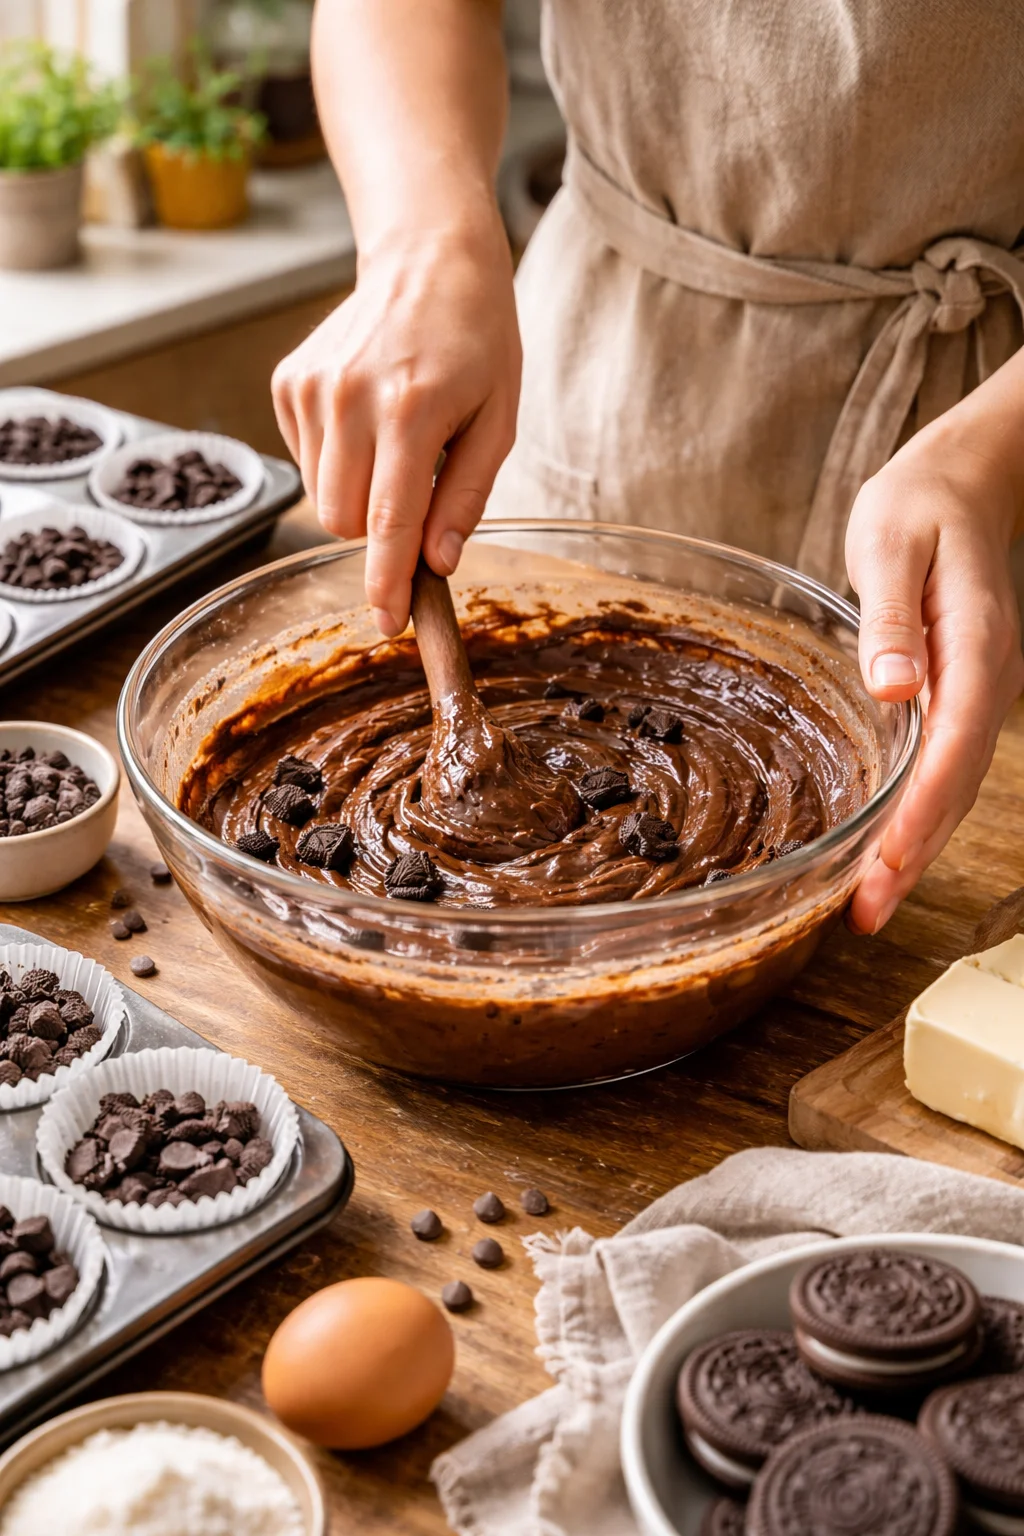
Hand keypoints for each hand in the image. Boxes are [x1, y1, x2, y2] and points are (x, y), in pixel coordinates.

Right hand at [272, 214, 520, 634]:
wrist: (427, 258)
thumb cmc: (475, 341)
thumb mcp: (498, 421)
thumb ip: (466, 497)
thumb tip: (437, 564)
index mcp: (409, 411)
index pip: (387, 522)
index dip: (386, 582)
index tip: (388, 623)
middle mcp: (349, 398)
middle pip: (345, 522)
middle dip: (378, 533)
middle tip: (418, 496)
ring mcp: (310, 388)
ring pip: (322, 498)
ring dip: (359, 494)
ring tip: (397, 441)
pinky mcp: (288, 383)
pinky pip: (307, 463)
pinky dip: (338, 461)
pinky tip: (368, 420)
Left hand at [845, 422, 1023, 934]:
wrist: (963, 481)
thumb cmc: (920, 505)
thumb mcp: (893, 543)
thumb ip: (893, 617)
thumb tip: (894, 685)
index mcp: (974, 648)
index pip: (953, 748)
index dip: (920, 813)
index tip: (885, 865)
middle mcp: (986, 682)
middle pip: (957, 786)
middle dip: (914, 854)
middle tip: (866, 915)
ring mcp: (977, 692)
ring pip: (954, 786)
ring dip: (916, 847)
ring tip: (869, 904)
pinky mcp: (958, 695)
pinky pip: (944, 767)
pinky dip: (918, 814)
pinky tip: (885, 847)